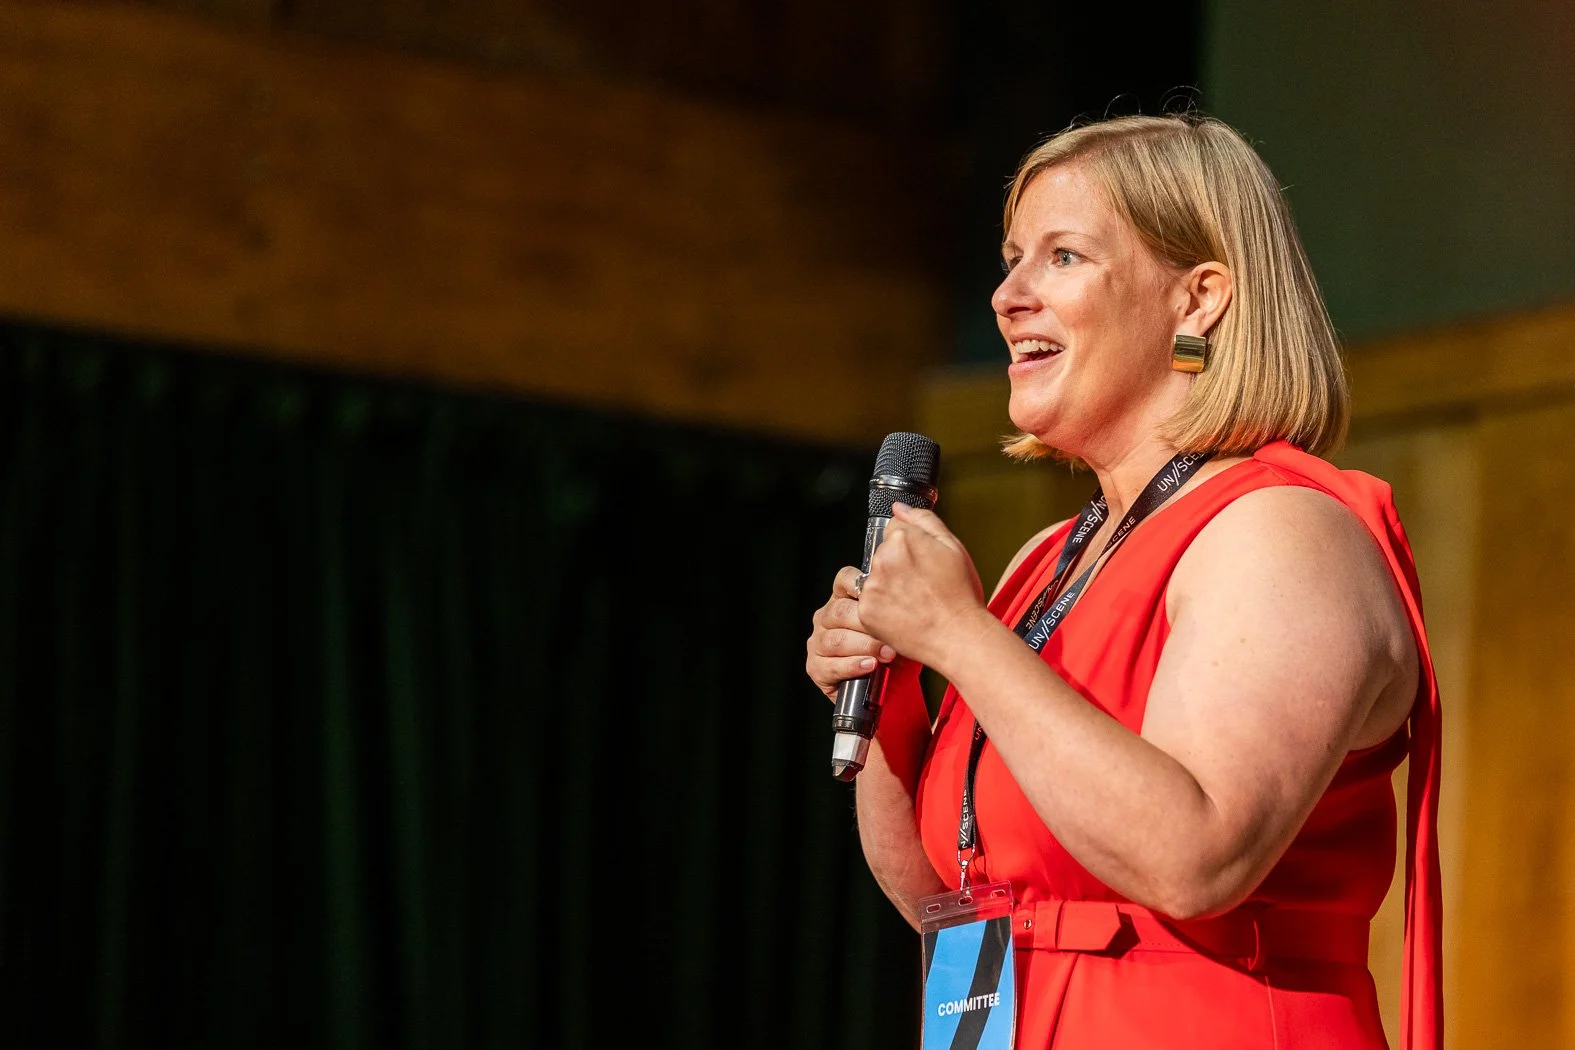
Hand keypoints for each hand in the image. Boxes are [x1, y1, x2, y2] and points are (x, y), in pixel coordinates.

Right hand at [805, 566, 897, 700]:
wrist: (889, 688)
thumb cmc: (894, 652)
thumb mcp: (897, 627)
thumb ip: (895, 611)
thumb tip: (910, 598)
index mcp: (843, 600)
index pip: (844, 580)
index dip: (858, 583)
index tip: (877, 592)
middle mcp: (826, 618)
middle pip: (840, 611)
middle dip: (867, 624)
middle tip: (891, 635)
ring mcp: (818, 642)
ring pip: (836, 639)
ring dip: (864, 646)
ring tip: (886, 655)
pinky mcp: (815, 667)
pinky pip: (830, 665)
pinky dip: (852, 666)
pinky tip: (869, 666)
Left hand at [857, 502, 987, 668]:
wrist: (958, 636)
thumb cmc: (960, 594)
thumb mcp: (953, 546)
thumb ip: (923, 520)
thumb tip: (899, 508)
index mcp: (902, 539)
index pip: (895, 530)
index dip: (912, 547)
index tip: (923, 563)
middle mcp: (882, 560)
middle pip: (883, 553)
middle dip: (898, 565)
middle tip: (921, 585)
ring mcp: (871, 587)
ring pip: (874, 577)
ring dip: (887, 585)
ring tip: (913, 601)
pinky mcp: (866, 611)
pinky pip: (869, 602)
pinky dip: (882, 607)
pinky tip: (903, 613)